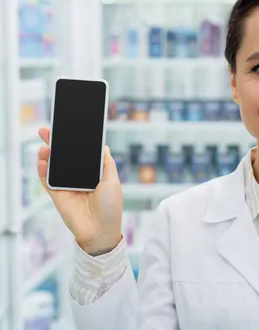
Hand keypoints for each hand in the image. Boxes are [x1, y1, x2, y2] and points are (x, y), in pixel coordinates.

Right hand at [37, 127, 122, 254]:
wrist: (100, 231)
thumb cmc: (110, 208)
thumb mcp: (113, 182)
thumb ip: (106, 164)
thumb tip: (104, 147)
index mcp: (94, 175)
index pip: (82, 155)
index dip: (75, 144)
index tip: (68, 130)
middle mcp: (79, 179)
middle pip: (65, 158)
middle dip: (56, 145)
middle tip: (47, 131)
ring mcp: (68, 186)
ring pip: (54, 167)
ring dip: (48, 155)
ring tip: (45, 145)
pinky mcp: (58, 196)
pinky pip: (47, 181)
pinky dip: (43, 171)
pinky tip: (43, 160)